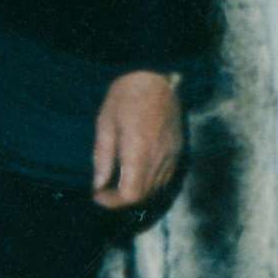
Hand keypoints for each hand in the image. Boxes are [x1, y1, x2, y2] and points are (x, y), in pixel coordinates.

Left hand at [92, 70, 183, 209]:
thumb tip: (98, 185)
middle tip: (105, 189)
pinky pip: (166, 177)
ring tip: (119, 181)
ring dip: (137, 192)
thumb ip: (102, 157)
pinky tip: (138, 171)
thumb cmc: (127, 95)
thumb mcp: (106, 123)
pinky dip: (150, 182)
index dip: (112, 201)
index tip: (98, 193)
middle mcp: (159, 157)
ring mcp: (172, 154)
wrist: (158, 75)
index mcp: (139, 150)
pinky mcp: (179, 148)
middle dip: (122, 199)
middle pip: (144, 196)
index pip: (131, 194)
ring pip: (156, 189)